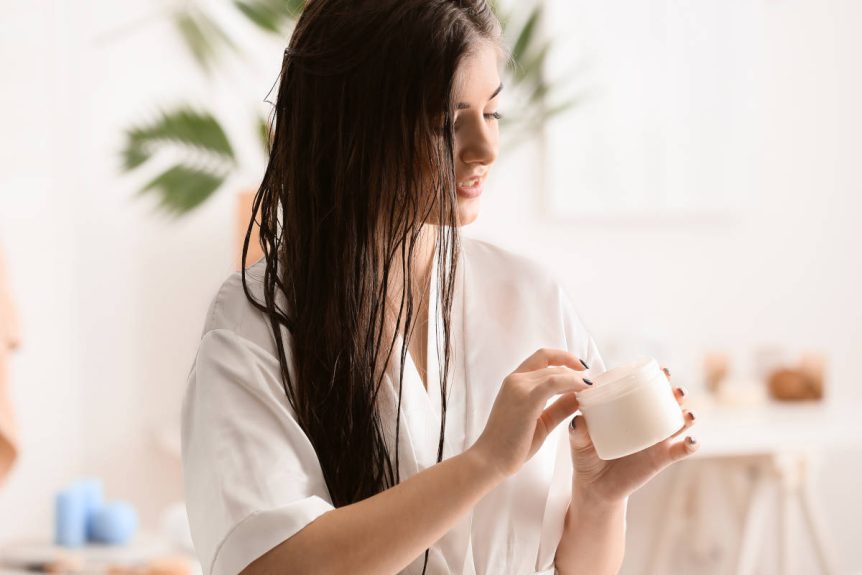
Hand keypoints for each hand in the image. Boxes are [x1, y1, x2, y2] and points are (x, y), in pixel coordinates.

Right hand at [471, 348, 591, 479]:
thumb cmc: (512, 444)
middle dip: (575, 369)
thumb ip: (559, 407)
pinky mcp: (526, 400)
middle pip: (551, 364)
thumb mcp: (541, 421)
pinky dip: (572, 383)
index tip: (580, 368)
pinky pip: (555, 383)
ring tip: (591, 387)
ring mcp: (519, 388)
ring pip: (555, 371)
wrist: (490, 460)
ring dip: (576, 377)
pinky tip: (585, 389)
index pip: (542, 357)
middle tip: (592, 382)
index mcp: (514, 382)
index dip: (564, 357)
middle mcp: (515, 379)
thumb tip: (580, 396)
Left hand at [567, 367, 697, 503]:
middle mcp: (646, 423)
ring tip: (687, 413)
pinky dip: (691, 445)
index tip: (661, 370)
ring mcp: (656, 440)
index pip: (645, 390)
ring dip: (687, 415)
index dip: (656, 378)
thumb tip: (579, 420)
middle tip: (676, 389)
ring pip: (679, 423)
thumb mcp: (579, 442)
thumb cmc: (587, 457)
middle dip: (677, 393)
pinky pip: (681, 451)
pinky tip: (692, 440)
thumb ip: (578, 431)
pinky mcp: (661, 459)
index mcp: (629, 412)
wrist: (595, 486)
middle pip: (668, 403)